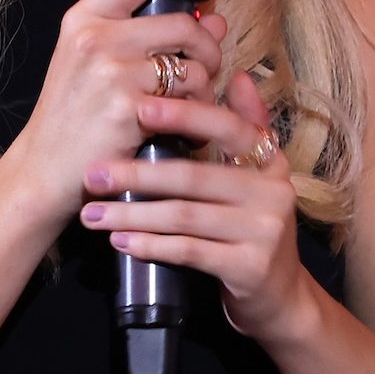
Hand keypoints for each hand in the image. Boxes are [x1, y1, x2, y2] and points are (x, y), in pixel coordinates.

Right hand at [11, 0, 227, 228]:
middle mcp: (95, 38)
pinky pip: (190, 99)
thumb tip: (215, 17)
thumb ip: (152, 34)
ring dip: (206, 85)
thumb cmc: (76, 116)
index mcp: (85, 18)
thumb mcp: (100, 63)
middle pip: (184, 23)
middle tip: (206, 68)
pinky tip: (186, 126)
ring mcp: (111, 72)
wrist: (44, 170)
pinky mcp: (129, 108)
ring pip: (194, 64)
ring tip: (190, 103)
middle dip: (209, 47)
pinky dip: (198, 112)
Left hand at [78, 71, 311, 348]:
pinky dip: (151, 245)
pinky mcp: (250, 267)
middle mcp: (274, 192)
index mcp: (271, 162)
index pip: (230, 128)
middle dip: (137, 174)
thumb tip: (236, 75)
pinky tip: (121, 242)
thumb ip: (246, 128)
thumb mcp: (257, 178)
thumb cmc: (254, 231)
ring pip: (185, 216)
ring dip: (133, 214)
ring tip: (93, 214)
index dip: (186, 115)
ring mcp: (265, 231)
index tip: (140, 108)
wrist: (282, 298)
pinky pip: (190, 251)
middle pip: (195, 176)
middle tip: (93, 173)